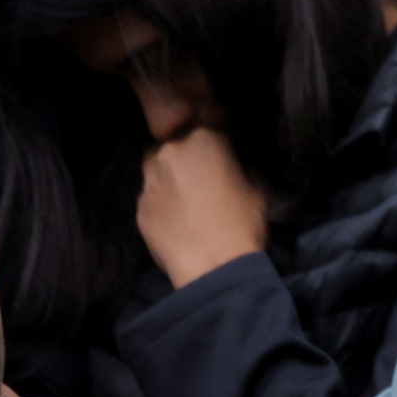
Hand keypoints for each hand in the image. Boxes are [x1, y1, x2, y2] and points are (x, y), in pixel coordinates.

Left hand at [138, 127, 268, 288]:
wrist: (214, 267)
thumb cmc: (243, 223)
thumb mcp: (257, 186)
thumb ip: (241, 165)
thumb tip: (236, 163)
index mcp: (203, 140)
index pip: (206, 129)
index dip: (215, 145)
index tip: (223, 160)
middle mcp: (170, 154)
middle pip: (175, 146)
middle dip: (187, 159)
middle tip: (204, 180)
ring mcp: (150, 181)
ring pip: (157, 169)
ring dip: (170, 177)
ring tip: (187, 200)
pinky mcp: (139, 208)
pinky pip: (151, 196)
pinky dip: (161, 203)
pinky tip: (177, 219)